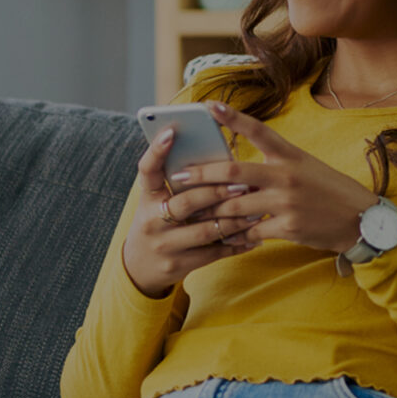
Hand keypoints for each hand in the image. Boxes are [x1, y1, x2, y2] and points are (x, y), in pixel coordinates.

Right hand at [121, 125, 259, 298]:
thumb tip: (216, 157)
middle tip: (242, 184)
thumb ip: (179, 183)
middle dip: (217, 192)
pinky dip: (235, 244)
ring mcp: (164, 244)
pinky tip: (253, 237)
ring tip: (257, 211)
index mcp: (147, 198)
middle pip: (187, 201)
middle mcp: (151, 220)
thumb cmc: (158, 222)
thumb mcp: (158, 201)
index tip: (172, 131)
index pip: (147, 170)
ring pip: (206, 229)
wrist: (139, 266)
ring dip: (234, 220)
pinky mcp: (178, 264)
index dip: (157, 150)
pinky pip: (213, 253)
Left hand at [180, 100, 380, 253]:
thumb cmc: (327, 190)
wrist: (361, 220)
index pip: (258, 131)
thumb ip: (273, 164)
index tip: (209, 106)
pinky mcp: (288, 228)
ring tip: (190, 212)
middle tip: (178, 177)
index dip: (233, 117)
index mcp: (290, 156)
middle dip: (202, 174)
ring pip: (235, 206)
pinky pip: (250, 232)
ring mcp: (287, 202)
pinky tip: (222, 237)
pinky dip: (235, 235)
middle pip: (233, 171)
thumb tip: (235, 167)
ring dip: (211, 211)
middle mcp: (286, 176)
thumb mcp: (304, 167)